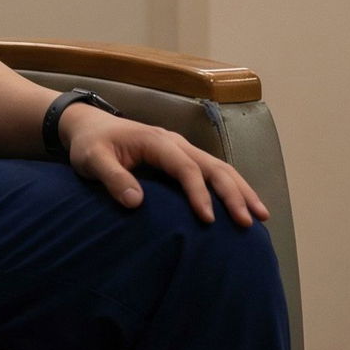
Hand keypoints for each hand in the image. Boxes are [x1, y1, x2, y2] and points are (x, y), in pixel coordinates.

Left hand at [58, 106, 269, 227]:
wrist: (88, 127)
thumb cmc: (90, 145)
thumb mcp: (92, 160)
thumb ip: (112, 178)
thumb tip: (137, 202)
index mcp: (155, 141)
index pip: (184, 167)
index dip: (198, 192)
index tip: (208, 220)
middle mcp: (174, 142)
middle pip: (212, 165)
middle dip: (232, 193)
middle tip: (249, 222)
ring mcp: (181, 149)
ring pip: (219, 167)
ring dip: (241, 190)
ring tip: (261, 217)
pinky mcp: (182, 159)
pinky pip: (213, 172)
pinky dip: (233, 188)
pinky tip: (246, 207)